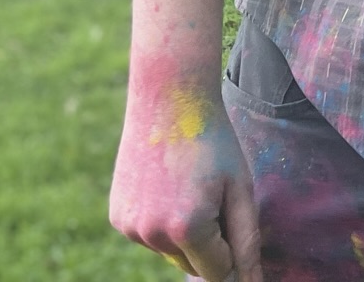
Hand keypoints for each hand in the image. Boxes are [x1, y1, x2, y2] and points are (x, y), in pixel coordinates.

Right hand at [109, 75, 262, 280]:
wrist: (168, 99)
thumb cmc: (213, 141)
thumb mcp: (240, 188)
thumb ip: (246, 241)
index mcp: (188, 228)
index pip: (218, 272)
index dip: (234, 252)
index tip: (236, 223)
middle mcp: (153, 234)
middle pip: (193, 264)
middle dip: (210, 241)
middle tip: (213, 192)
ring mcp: (130, 227)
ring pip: (171, 251)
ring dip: (185, 231)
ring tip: (190, 184)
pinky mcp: (117, 217)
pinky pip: (150, 235)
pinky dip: (162, 220)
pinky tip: (167, 184)